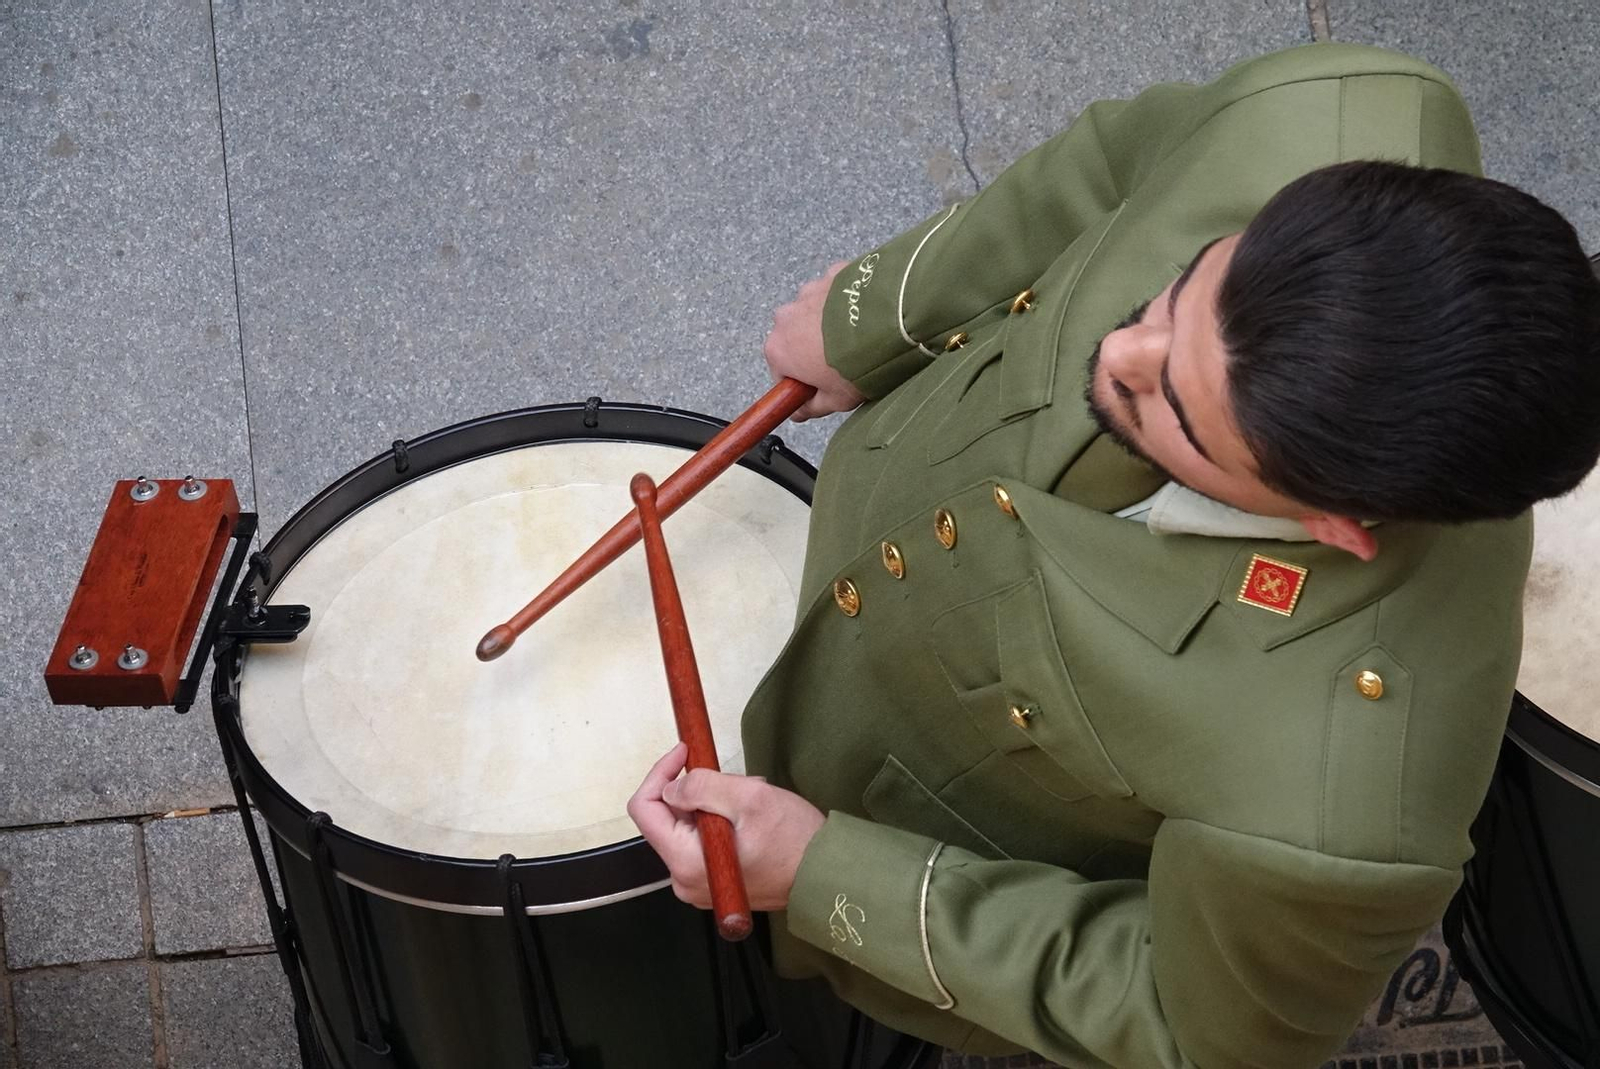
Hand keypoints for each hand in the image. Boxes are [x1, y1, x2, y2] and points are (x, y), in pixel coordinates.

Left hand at [627, 743, 825, 910]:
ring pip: (687, 826)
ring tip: (749, 800)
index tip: (685, 752)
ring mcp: (699, 883)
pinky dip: (719, 820)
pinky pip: (702, 841)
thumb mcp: (749, 799)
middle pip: (666, 818)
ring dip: (712, 803)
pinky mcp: (715, 880)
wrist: (825, 875)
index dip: (661, 773)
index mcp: (687, 863)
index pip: (645, 810)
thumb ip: (702, 787)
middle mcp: (685, 880)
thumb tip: (672, 786)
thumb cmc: (795, 841)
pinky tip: (749, 817)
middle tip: (732, 780)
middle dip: (695, 790)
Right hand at [764, 261, 866, 421]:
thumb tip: (799, 411)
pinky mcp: (833, 274)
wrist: (889, 323)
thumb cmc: (857, 364)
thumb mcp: (835, 400)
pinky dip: (847, 302)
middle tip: (845, 363)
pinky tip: (867, 317)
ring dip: (831, 325)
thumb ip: (810, 407)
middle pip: (796, 339)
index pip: (781, 372)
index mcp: (778, 349)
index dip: (802, 382)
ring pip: (816, 313)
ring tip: (859, 339)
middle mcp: (786, 316)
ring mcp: (809, 291)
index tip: (820, 386)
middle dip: (814, 350)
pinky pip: (837, 292)